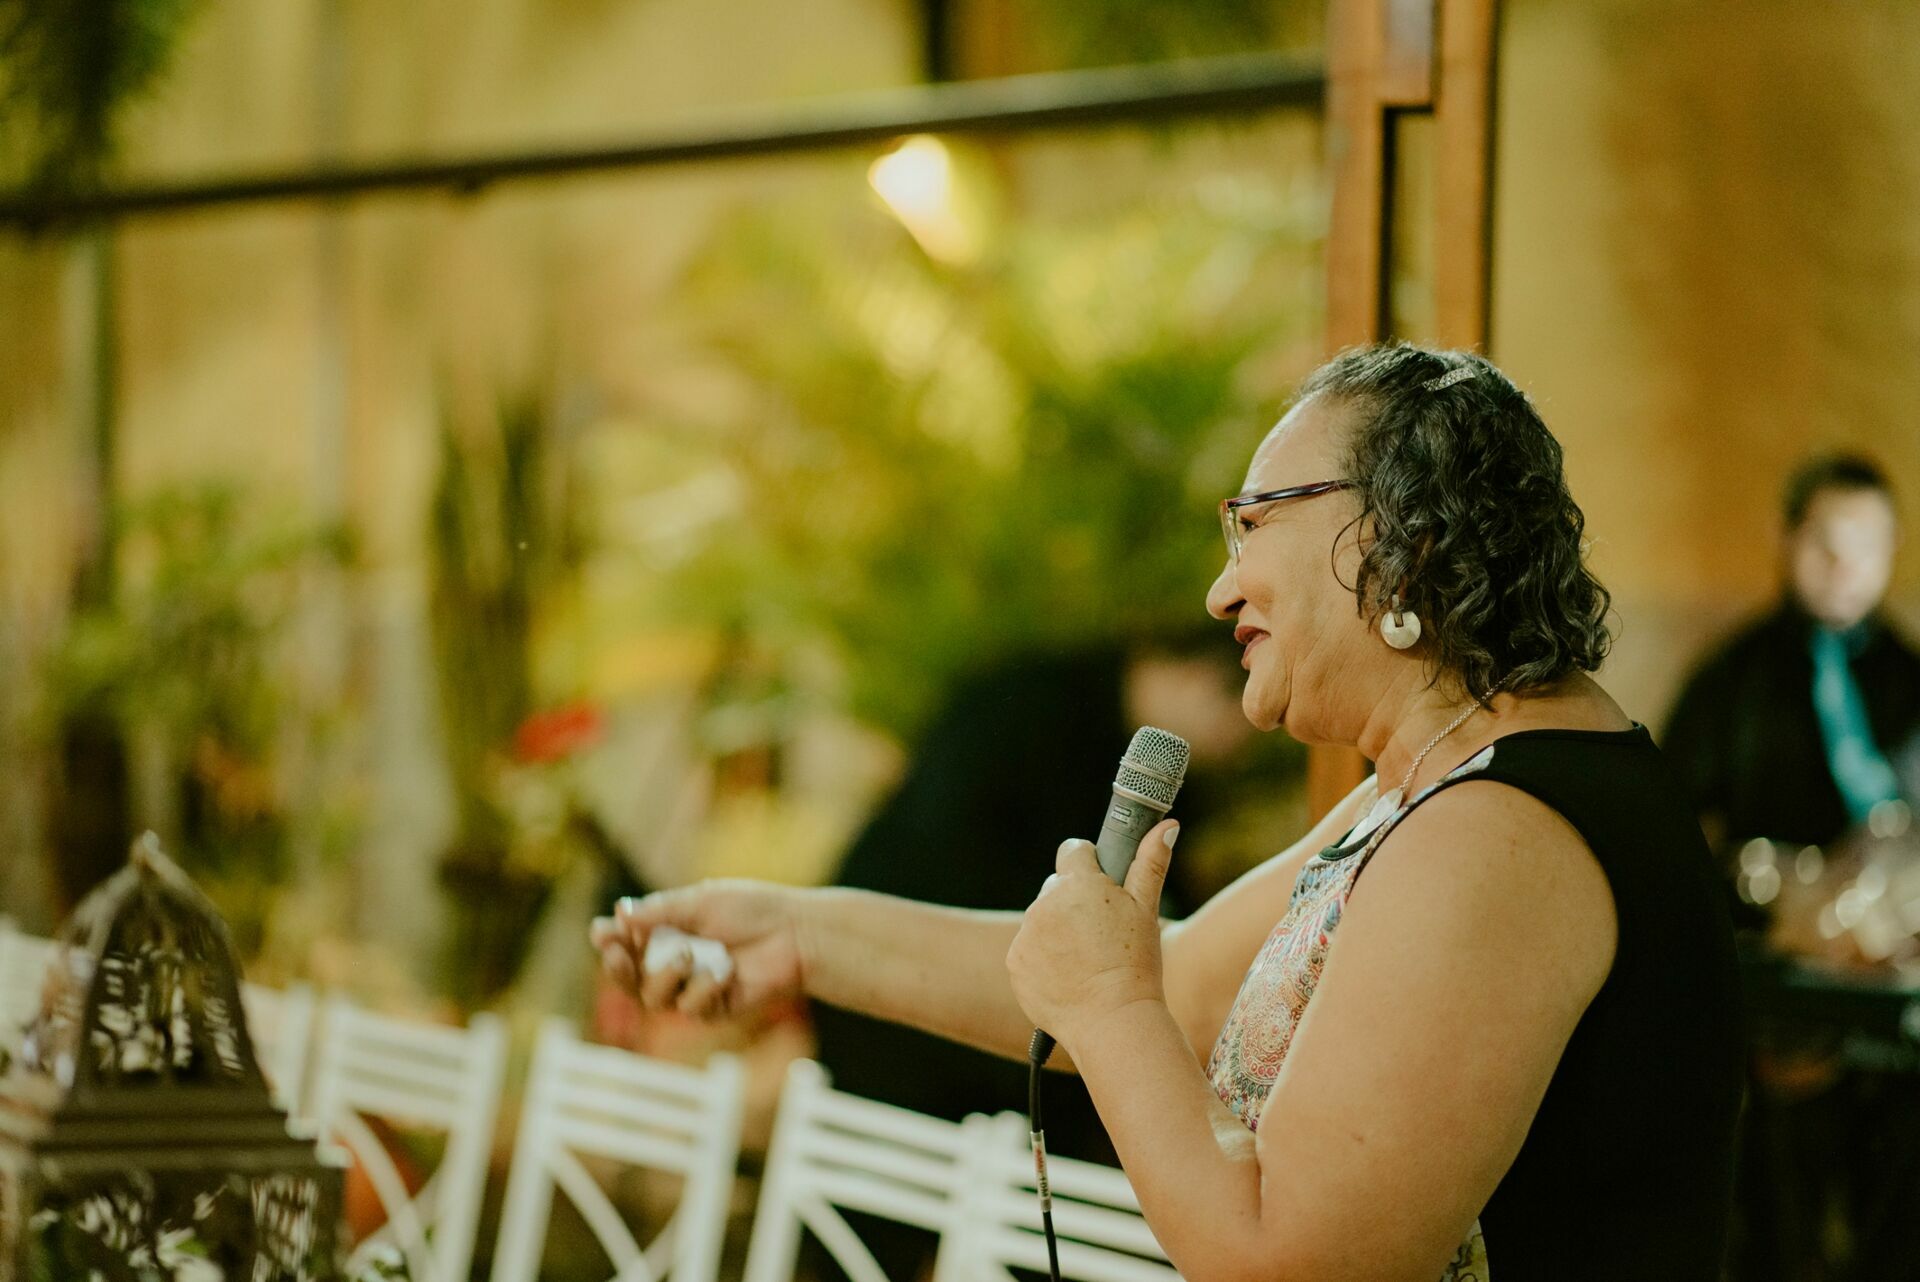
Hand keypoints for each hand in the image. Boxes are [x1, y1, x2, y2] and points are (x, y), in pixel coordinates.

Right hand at [589, 879, 807, 1019]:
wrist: (795, 934)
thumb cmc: (751, 909)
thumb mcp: (700, 902)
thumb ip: (660, 913)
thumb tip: (619, 915)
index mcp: (669, 933)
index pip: (627, 943)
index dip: (611, 941)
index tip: (601, 931)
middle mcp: (675, 963)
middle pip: (630, 979)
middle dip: (618, 968)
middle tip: (617, 954)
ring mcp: (692, 988)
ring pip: (654, 998)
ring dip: (664, 976)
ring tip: (688, 954)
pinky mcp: (714, 1009)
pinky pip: (691, 1008)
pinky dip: (704, 989)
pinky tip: (724, 972)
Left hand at [1006, 819, 1178, 1050]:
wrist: (1112, 1021)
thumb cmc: (1136, 964)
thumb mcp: (1146, 909)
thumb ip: (1151, 863)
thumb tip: (1167, 827)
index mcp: (1078, 883)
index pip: (1073, 850)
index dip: (1089, 864)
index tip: (1100, 883)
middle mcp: (1045, 903)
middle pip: (1056, 887)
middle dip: (1074, 901)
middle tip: (1100, 932)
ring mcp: (1027, 934)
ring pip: (1041, 919)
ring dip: (1057, 930)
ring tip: (1086, 958)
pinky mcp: (1015, 962)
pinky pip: (1028, 949)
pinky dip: (1043, 958)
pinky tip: (1068, 974)